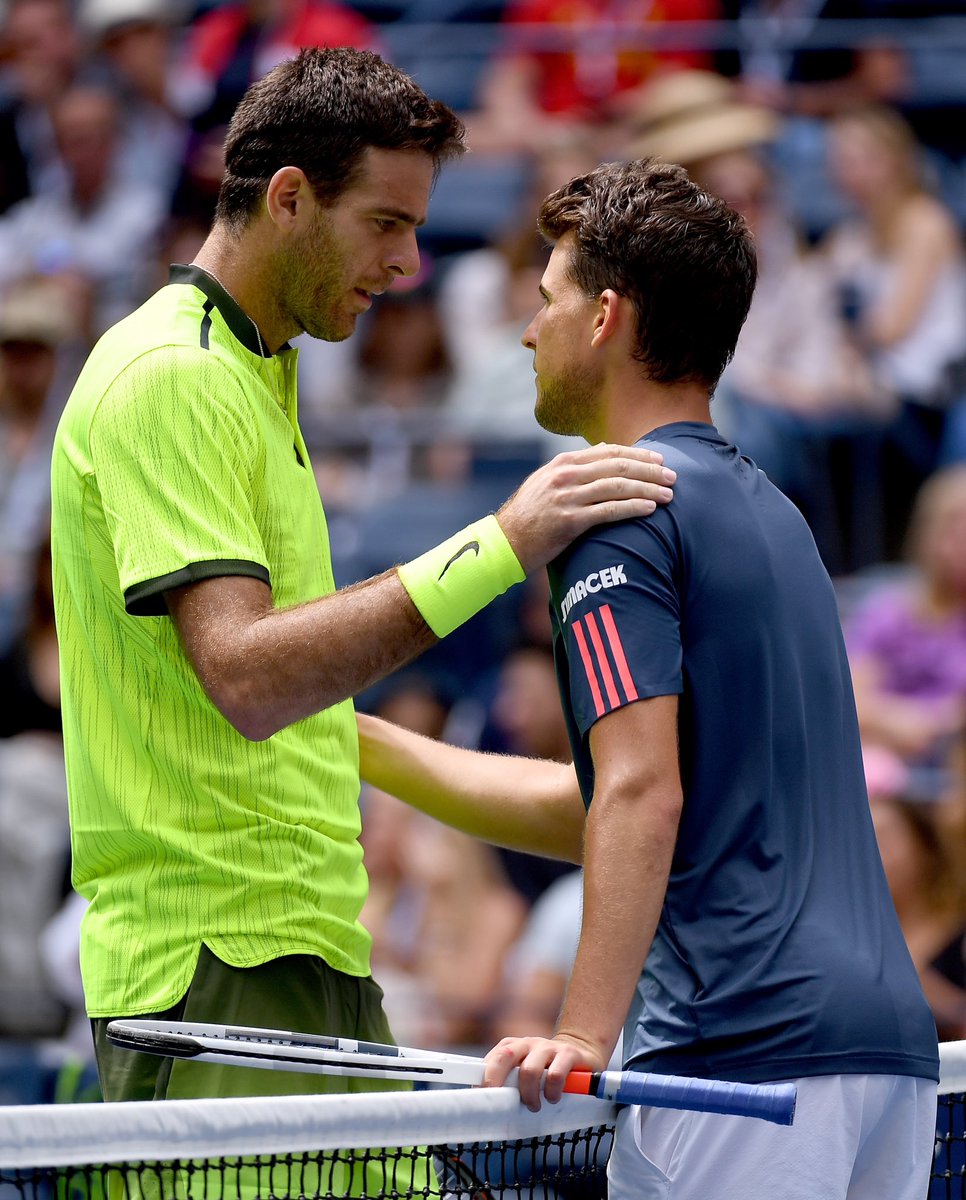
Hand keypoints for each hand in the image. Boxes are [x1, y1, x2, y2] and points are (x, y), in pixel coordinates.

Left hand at [482, 1034, 607, 1112]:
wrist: (580, 1052)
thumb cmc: (546, 1070)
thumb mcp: (525, 1072)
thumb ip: (510, 1082)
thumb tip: (491, 1106)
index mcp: (513, 1047)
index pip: (492, 1058)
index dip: (484, 1078)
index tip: (481, 1097)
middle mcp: (528, 1043)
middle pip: (505, 1057)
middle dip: (498, 1081)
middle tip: (502, 1104)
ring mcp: (548, 1046)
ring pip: (529, 1070)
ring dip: (529, 1094)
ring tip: (535, 1106)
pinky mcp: (568, 1053)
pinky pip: (555, 1074)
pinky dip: (552, 1091)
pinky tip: (553, 1097)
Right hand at [496, 444, 675, 573]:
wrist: (506, 541)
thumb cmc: (531, 515)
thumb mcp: (547, 482)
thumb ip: (575, 468)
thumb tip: (605, 453)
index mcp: (563, 463)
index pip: (608, 452)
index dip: (638, 455)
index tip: (659, 459)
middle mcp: (565, 476)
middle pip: (617, 466)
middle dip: (650, 470)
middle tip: (672, 476)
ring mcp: (567, 498)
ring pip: (617, 487)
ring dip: (647, 489)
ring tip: (668, 494)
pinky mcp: (569, 521)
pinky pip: (608, 511)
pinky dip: (632, 508)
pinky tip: (650, 509)